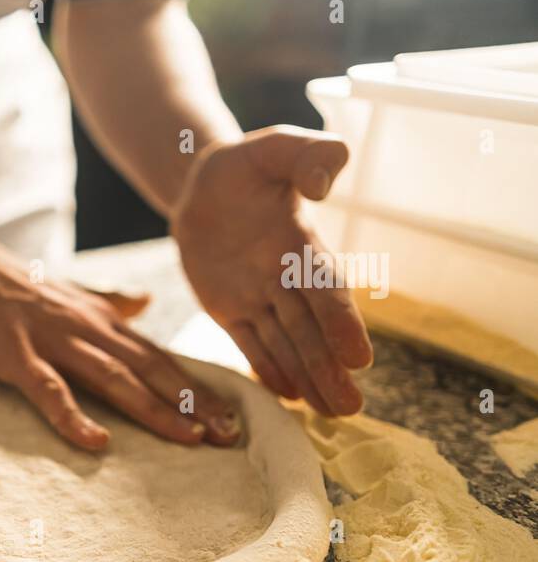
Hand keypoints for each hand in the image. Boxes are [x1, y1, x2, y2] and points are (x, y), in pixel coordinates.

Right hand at [0, 244, 241, 450]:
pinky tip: (96, 443)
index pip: (159, 357)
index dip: (197, 387)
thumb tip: (145, 301)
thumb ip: (108, 301)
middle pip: (150, 369)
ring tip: (191, 438)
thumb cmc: (7, 283)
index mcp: (100, 319)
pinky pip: (49, 390)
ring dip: (155, 410)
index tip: (233, 415)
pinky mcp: (16, 356)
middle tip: (231, 435)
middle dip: (193, 403)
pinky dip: (73, 417)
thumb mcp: (67, 291)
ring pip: (114, 379)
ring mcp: (52, 341)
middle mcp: (87, 328)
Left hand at [171, 126, 372, 415]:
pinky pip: (251, 344)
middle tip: (351, 409)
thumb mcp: (273, 148)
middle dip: (329, 368)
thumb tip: (328, 179)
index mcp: (301, 245)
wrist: (201, 184)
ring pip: (286, 344)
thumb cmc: (244, 165)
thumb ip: (306, 155)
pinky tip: (288, 397)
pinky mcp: (231, 310)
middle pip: (311, 330)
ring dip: (308, 378)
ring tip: (330, 414)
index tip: (359, 358)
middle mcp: (286, 278)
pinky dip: (268, 369)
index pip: (325, 289)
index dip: (341, 323)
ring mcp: (260, 297)